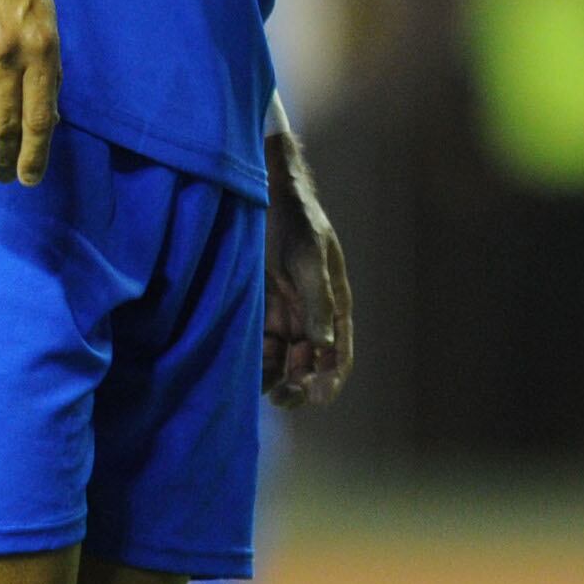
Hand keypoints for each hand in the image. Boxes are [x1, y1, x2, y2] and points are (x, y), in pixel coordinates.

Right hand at [0, 0, 58, 182]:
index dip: (34, 156)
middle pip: (2, 125)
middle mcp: (4, 53)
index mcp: (41, 48)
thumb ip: (44, 63)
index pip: (38, 119)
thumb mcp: (44, 13)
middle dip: (2, 159)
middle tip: (0, 177)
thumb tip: (43, 115)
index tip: (28, 178)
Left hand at [263, 122, 352, 407]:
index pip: (339, 352)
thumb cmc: (295, 216)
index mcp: (334, 302)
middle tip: (285, 399)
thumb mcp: (309, 256)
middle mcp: (310, 312)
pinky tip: (244, 367)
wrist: (262, 185)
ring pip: (282, 359)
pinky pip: (257, 342)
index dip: (331, 379)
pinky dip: (253, 359)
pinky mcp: (256, 305)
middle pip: (310, 363)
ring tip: (264, 386)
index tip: (319, 399)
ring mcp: (283, 310)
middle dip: (300, 385)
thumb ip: (317, 300)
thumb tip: (323, 346)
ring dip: (276, 377)